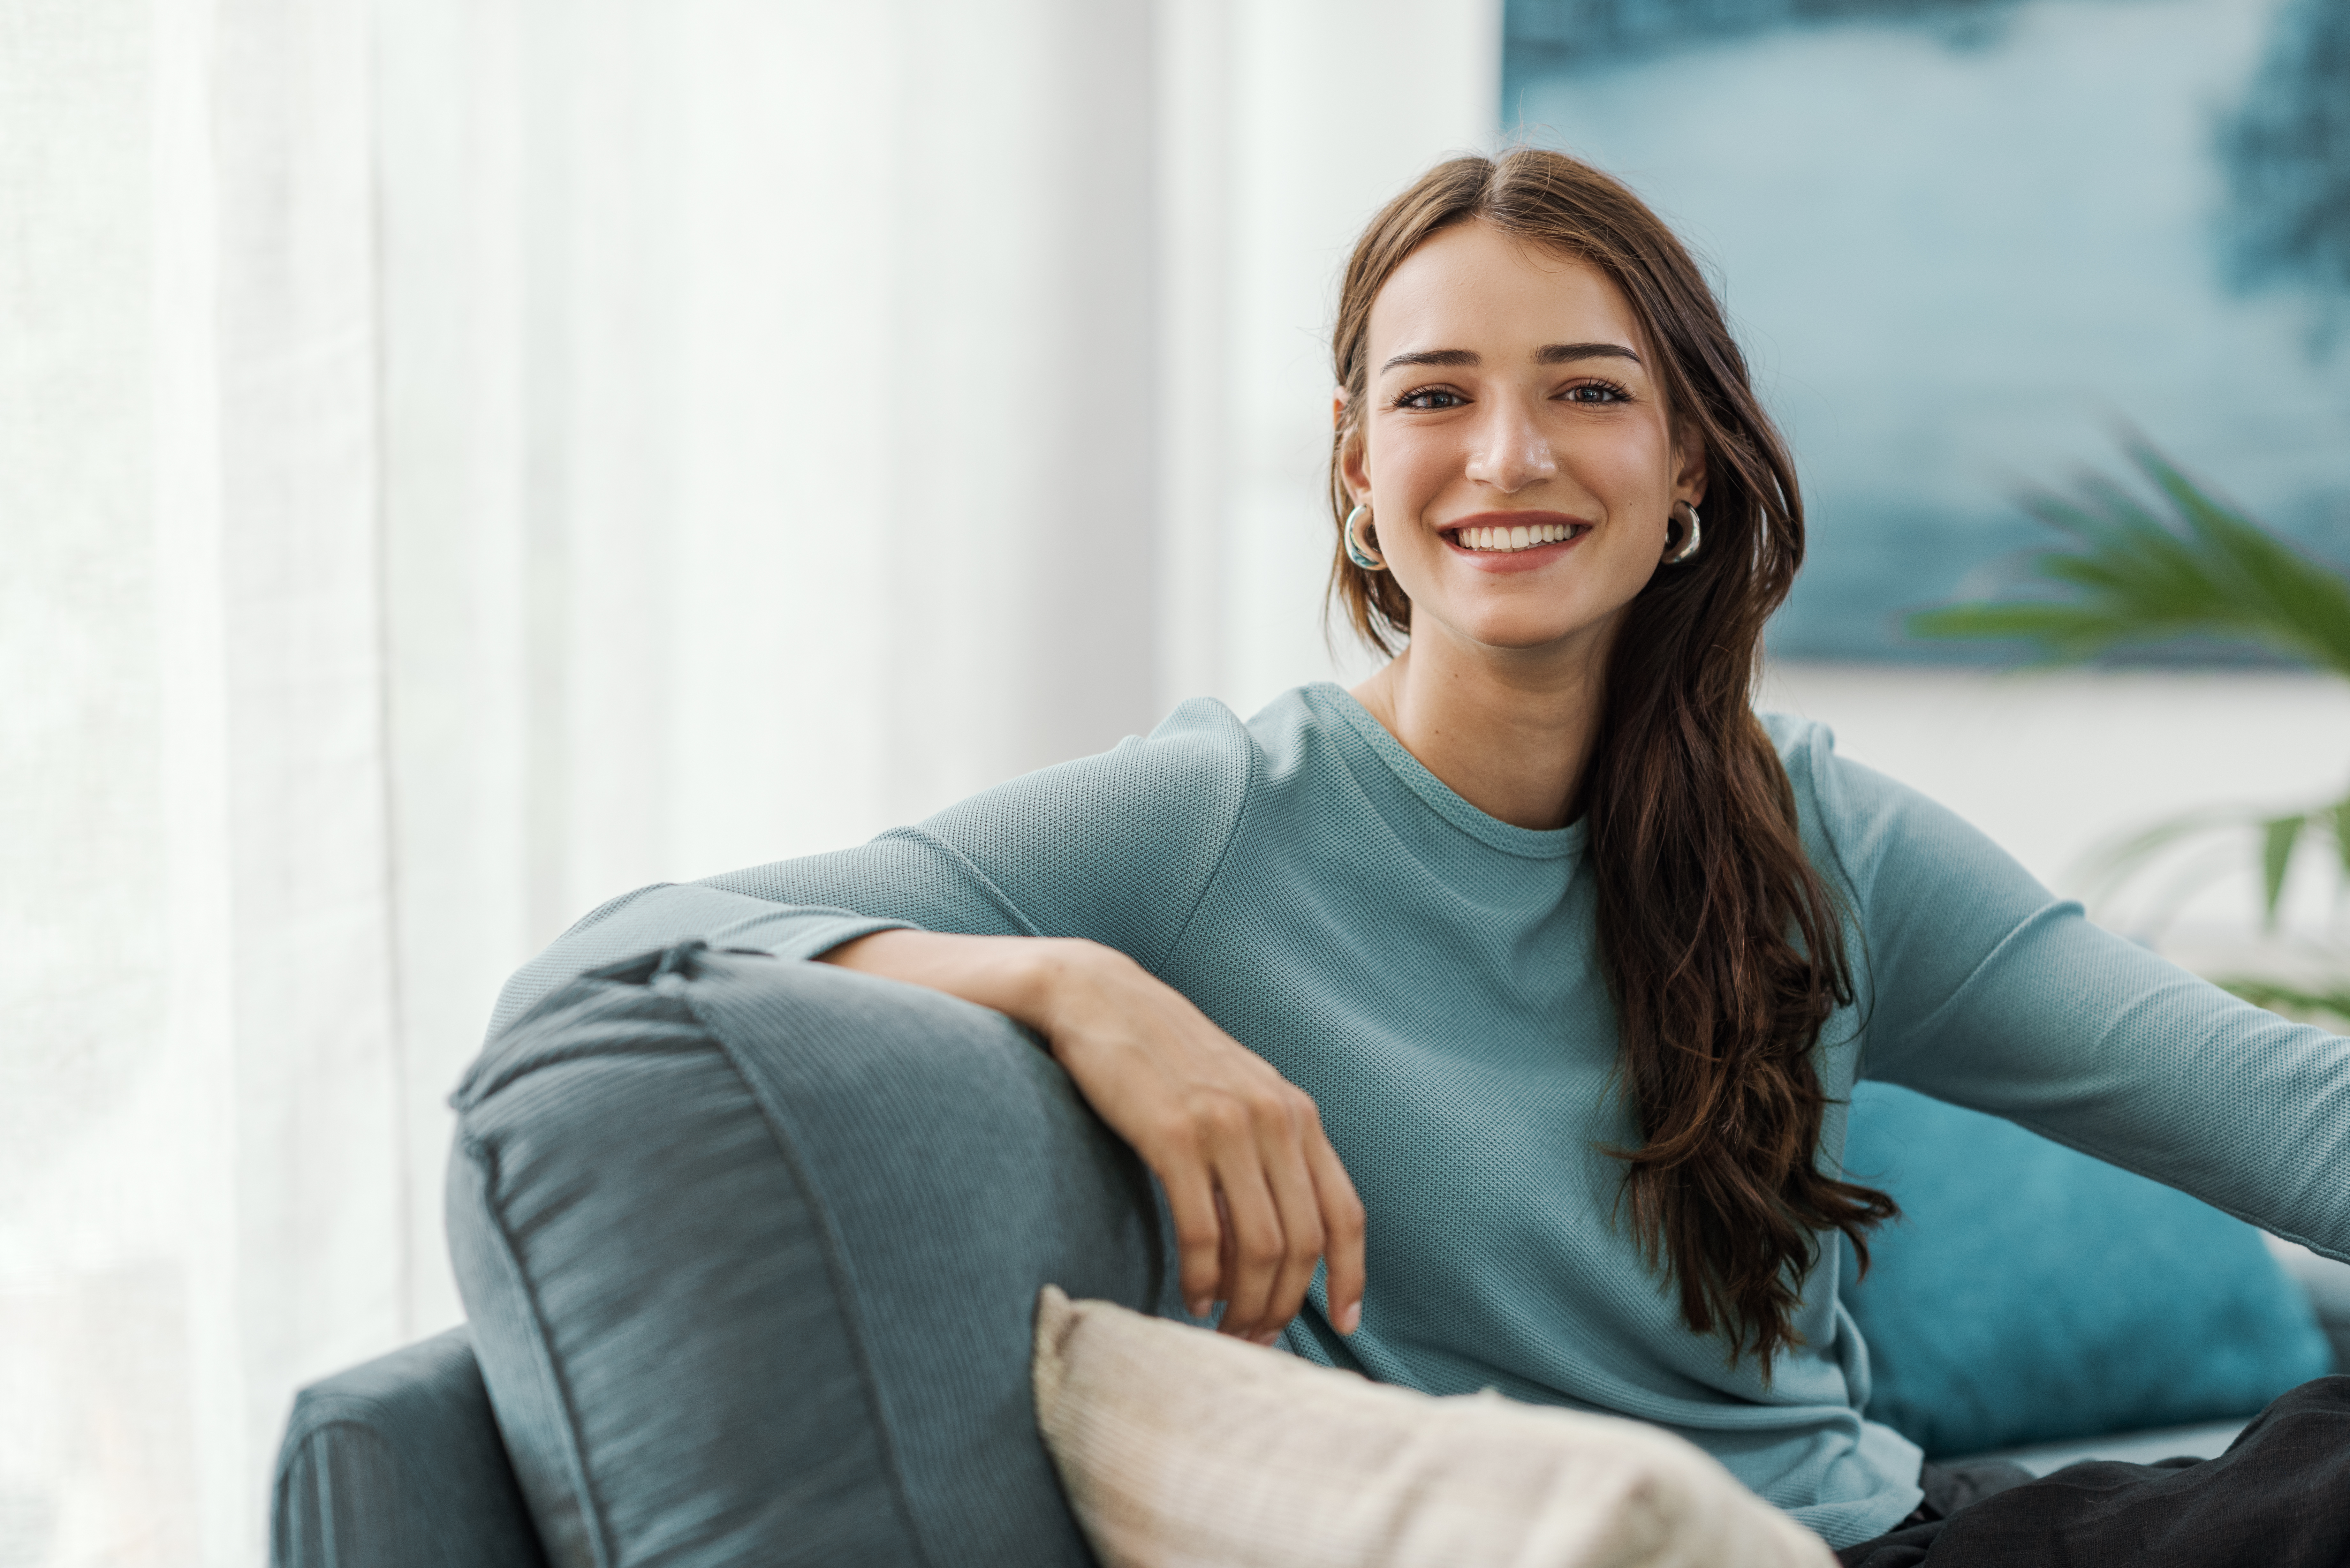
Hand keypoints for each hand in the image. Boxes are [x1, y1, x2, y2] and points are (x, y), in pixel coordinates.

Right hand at [822, 931, 1364, 1342]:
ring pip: (1259, 1246)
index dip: (1350, 1278)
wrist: (1099, 998)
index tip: (1341, 1324)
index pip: (1345, 1214)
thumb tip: (1282, 1234)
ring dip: (1244, 1303)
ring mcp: (1226, 1125)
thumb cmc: (1166, 1058)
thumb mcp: (1238, 1094)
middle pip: (1302, 1243)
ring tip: (1222, 1327)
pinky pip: (1203, 1230)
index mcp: (1296, 1114)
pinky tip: (1189, 1295)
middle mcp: (1273, 1119)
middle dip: (1282, 1306)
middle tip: (1254, 1339)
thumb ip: (1269, 1151)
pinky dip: (1201, 1278)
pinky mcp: (1173, 1134)